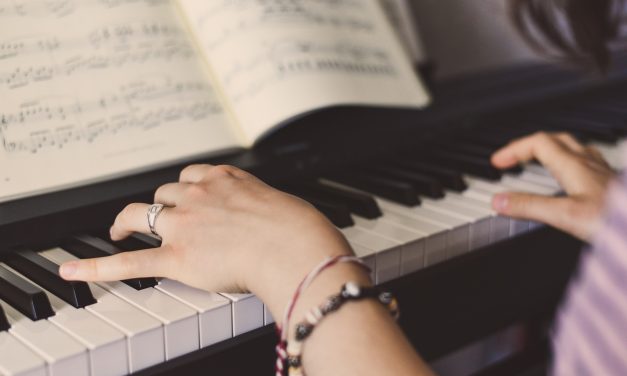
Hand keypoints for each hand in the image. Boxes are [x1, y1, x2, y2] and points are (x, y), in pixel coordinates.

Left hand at [60, 164, 355, 315]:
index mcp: (226, 180)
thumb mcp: (284, 204)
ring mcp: (185, 224)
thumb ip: (266, 208)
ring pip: (143, 214)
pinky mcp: (177, 256)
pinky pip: (130, 261)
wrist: (294, 247)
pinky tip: (75, 271)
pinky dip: (97, 267)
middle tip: (152, 215)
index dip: (185, 186)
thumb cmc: (298, 228)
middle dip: (158, 203)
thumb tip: (278, 219)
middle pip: (165, 192)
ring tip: (120, 230)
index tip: (184, 193)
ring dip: (130, 221)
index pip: (193, 175)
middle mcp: (200, 195)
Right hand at [491, 132, 615, 240]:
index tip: (498, 161)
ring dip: (552, 151)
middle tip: (514, 157)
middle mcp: (589, 163)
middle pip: (555, 140)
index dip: (514, 149)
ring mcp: (603, 173)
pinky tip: (574, 179)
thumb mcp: (566, 215)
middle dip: (530, 146)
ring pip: (574, 149)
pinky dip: (571, 164)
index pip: (538, 143)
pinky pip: (588, 164)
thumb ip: (530, 207)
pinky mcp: (613, 186)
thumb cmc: (616, 221)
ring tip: (540, 161)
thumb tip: (499, 202)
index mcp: (574, 165)